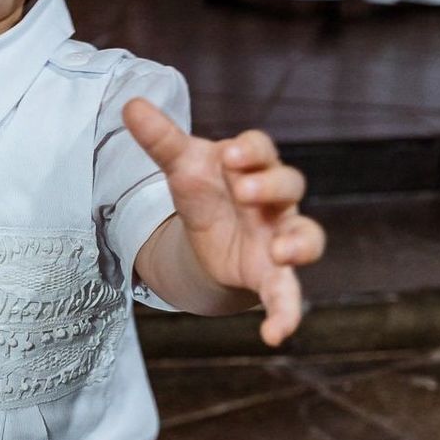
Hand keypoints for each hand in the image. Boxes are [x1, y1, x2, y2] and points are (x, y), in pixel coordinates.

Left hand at [122, 98, 325, 346]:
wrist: (212, 239)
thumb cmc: (206, 193)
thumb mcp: (181, 169)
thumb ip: (161, 141)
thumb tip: (131, 104)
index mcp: (252, 167)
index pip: (262, 149)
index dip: (250, 151)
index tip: (229, 154)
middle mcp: (276, 201)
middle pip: (290, 185)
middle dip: (270, 187)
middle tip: (244, 191)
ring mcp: (282, 237)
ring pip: (308, 236)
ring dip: (301, 244)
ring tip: (282, 253)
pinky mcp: (275, 276)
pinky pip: (291, 295)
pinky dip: (287, 315)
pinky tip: (275, 336)